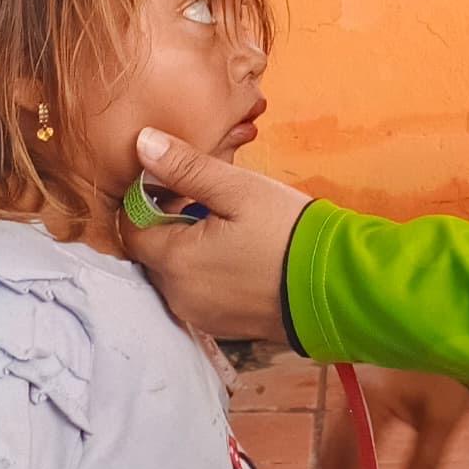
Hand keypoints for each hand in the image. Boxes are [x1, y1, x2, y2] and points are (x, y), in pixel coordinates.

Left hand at [116, 127, 312, 340]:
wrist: (337, 287)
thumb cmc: (289, 232)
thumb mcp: (239, 189)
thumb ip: (185, 167)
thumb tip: (142, 143)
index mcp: (175, 260)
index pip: (131, 227)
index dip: (148, 200)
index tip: (181, 185)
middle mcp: (177, 295)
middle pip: (151, 252)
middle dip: (171, 225)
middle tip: (211, 203)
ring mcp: (199, 315)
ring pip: (174, 273)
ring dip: (189, 249)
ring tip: (230, 229)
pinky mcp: (220, 326)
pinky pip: (197, 293)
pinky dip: (207, 273)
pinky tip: (240, 256)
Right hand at [319, 368, 468, 468]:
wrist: (451, 323)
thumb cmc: (452, 368)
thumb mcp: (445, 417)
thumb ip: (427, 463)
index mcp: (372, 399)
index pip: (352, 459)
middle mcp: (352, 393)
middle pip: (332, 452)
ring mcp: (351, 388)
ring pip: (332, 441)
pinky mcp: (357, 387)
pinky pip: (340, 429)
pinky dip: (342, 459)